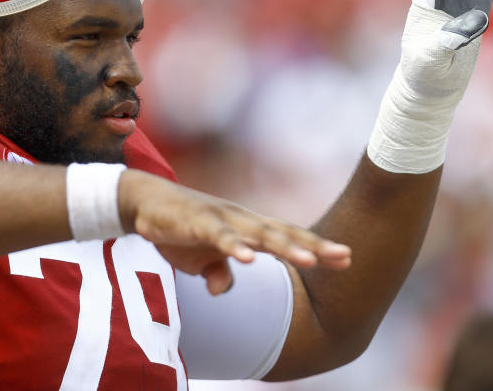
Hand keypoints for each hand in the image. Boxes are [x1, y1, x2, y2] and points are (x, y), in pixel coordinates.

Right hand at [118, 170, 351, 294]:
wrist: (145, 203)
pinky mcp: (197, 222)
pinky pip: (219, 236)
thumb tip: (222, 288)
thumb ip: (219, 273)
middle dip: (314, 246)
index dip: (317, 247)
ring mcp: (221, 219)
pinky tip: (249, 258)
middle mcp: (241, 219)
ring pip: (258, 233)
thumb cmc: (180, 229)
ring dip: (283, 246)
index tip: (347, 258)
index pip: (288, 237)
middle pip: (283, 234)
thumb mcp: (202, 259)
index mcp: (247, 228)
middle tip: (344, 257)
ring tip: (308, 260)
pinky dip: (234, 246)